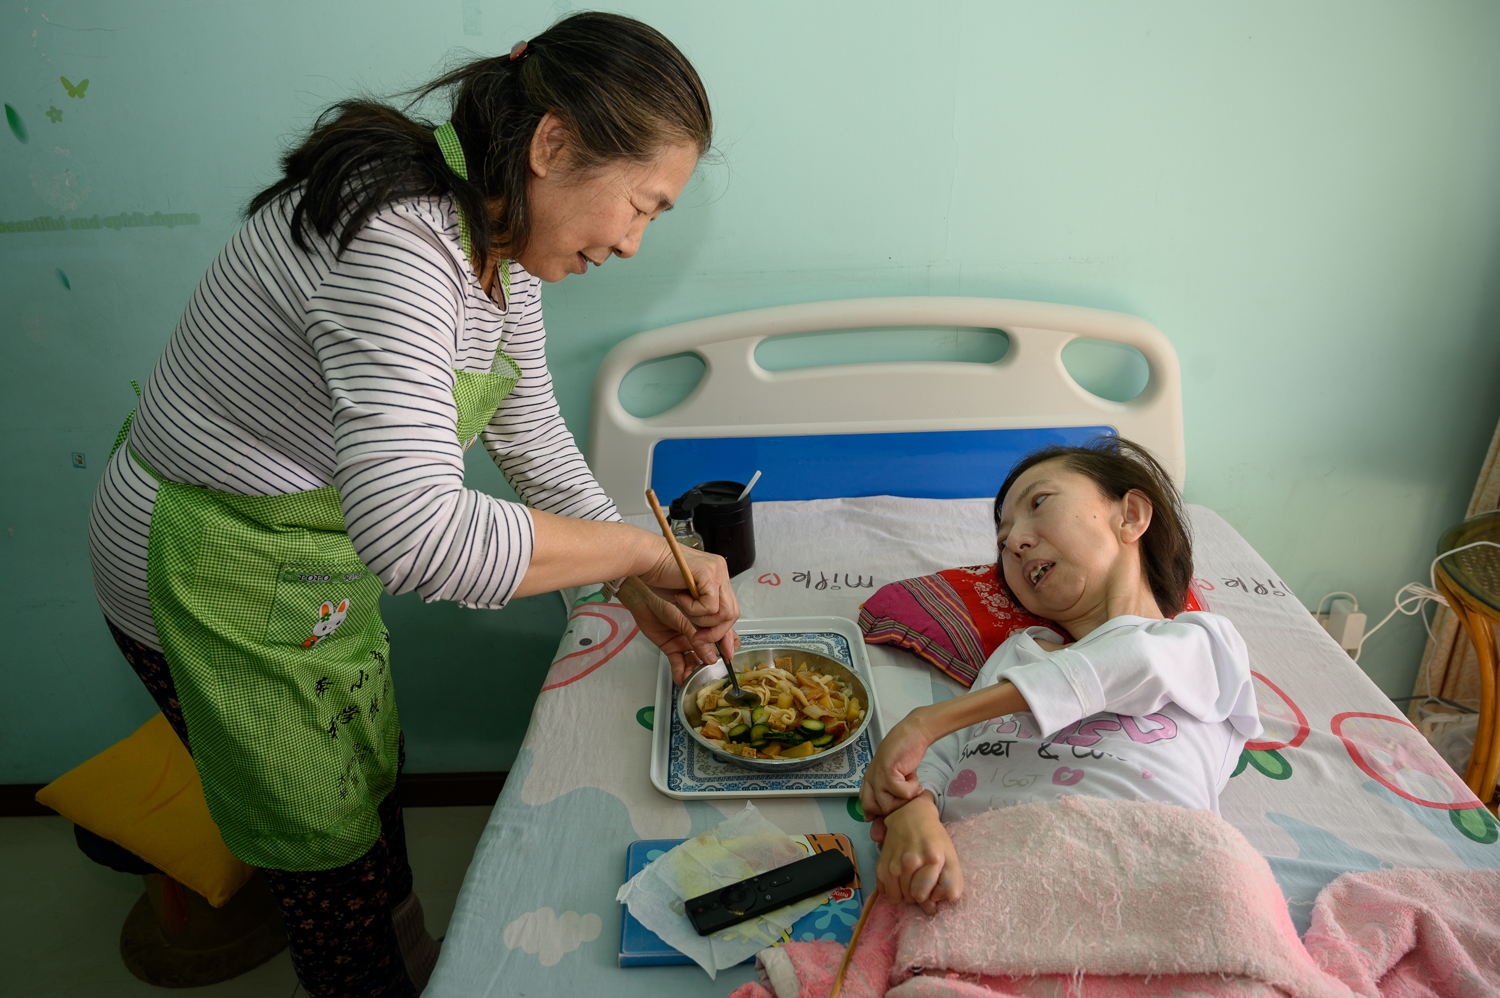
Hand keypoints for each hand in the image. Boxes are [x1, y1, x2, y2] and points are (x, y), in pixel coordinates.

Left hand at [619, 577, 739, 685]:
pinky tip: (681, 679)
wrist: (643, 598)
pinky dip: (680, 672)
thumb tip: (712, 658)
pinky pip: (678, 663)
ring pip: (694, 660)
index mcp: (707, 621)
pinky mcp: (671, 648)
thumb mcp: (686, 618)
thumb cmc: (666, 599)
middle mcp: (698, 633)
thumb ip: (698, 639)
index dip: (726, 647)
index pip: (723, 635)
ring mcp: (685, 641)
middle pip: (710, 652)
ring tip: (693, 679)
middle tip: (709, 673)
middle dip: (710, 664)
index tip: (728, 658)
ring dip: (694, 671)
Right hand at [637, 542, 738, 655]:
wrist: (646, 558)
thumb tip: (714, 647)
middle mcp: (721, 572)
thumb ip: (701, 620)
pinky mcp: (709, 572)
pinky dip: (693, 609)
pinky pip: (710, 606)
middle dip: (714, 632)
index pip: (731, 610)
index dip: (723, 632)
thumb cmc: (660, 576)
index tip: (718, 648)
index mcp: (717, 577)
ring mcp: (717, 571)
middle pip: (732, 613)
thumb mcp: (685, 604)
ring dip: (701, 619)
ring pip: (723, 612)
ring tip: (684, 607)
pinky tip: (680, 597)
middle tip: (697, 637)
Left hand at [859, 710, 932, 819]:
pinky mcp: (887, 772)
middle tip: (906, 796)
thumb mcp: (894, 777)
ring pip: (889, 806)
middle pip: (876, 810)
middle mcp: (870, 779)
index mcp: (869, 781)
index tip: (893, 812)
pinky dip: (912, 788)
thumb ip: (888, 794)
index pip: (866, 806)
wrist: (912, 734)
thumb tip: (878, 821)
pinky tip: (913, 777)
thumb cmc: (904, 755)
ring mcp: (877, 777)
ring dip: (905, 798)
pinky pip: (902, 794)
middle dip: (895, 808)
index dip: (879, 813)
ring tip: (911, 784)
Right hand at [876, 792, 962, 914]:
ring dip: (905, 895)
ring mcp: (894, 864)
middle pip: (913, 898)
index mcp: (932, 859)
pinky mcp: (881, 866)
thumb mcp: (951, 856)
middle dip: (919, 896)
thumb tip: (941, 901)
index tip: (933, 895)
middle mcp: (911, 862)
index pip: (927, 896)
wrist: (910, 816)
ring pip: (898, 898)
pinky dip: (892, 891)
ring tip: (911, 882)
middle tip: (922, 884)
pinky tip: (899, 880)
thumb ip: (952, 881)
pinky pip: (885, 893)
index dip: (931, 900)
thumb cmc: (933, 838)